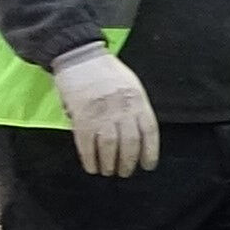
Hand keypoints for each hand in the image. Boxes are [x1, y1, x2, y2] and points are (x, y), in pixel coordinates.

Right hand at [50, 44, 159, 176]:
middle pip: (130, 142)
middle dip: (129, 161)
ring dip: (110, 163)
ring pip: (110, 146)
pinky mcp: (81, 116)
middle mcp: (122, 108)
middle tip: (126, 172)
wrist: (80, 56)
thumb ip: (136, 107)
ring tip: (110, 172)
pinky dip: (90, 158)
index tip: (149, 165)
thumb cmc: (107, 71)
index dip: (150, 152)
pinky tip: (92, 167)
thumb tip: (140, 132)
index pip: (149, 131)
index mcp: (137, 100)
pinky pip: (87, 143)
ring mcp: (101, 113)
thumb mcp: (131, 84)